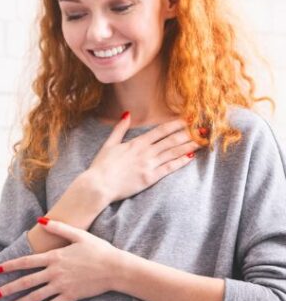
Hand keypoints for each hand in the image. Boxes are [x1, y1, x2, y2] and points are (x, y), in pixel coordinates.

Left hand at [0, 218, 123, 300]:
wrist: (116, 268)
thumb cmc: (98, 249)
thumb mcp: (79, 234)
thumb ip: (58, 227)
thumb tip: (40, 219)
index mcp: (55, 257)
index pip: (26, 262)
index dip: (9, 266)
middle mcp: (55, 272)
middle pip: (26, 281)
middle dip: (9, 289)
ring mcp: (62, 286)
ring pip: (36, 296)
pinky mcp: (70, 296)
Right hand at [82, 113, 196, 207]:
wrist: (98, 186)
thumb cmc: (100, 167)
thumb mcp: (108, 145)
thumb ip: (119, 129)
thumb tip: (127, 114)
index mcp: (137, 142)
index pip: (162, 130)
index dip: (177, 124)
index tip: (189, 119)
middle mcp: (146, 151)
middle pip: (172, 139)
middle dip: (189, 133)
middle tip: (202, 128)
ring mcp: (149, 164)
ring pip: (174, 152)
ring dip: (189, 145)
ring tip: (202, 140)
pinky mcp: (150, 177)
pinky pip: (170, 167)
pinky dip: (181, 161)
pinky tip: (191, 156)